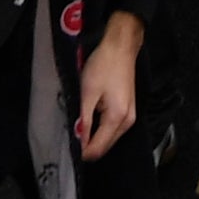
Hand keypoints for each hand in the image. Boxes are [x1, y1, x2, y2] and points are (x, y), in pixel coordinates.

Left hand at [73, 13, 141, 159]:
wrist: (121, 46)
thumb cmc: (104, 66)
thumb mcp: (88, 92)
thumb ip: (84, 119)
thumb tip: (79, 141)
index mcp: (117, 118)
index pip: (98, 148)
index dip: (83, 152)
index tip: (68, 148)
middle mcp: (127, 122)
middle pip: (106, 146)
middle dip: (89, 145)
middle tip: (71, 135)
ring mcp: (130, 116)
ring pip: (109, 138)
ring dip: (94, 137)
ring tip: (79, 125)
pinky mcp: (128, 110)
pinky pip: (113, 128)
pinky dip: (101, 128)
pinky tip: (90, 119)